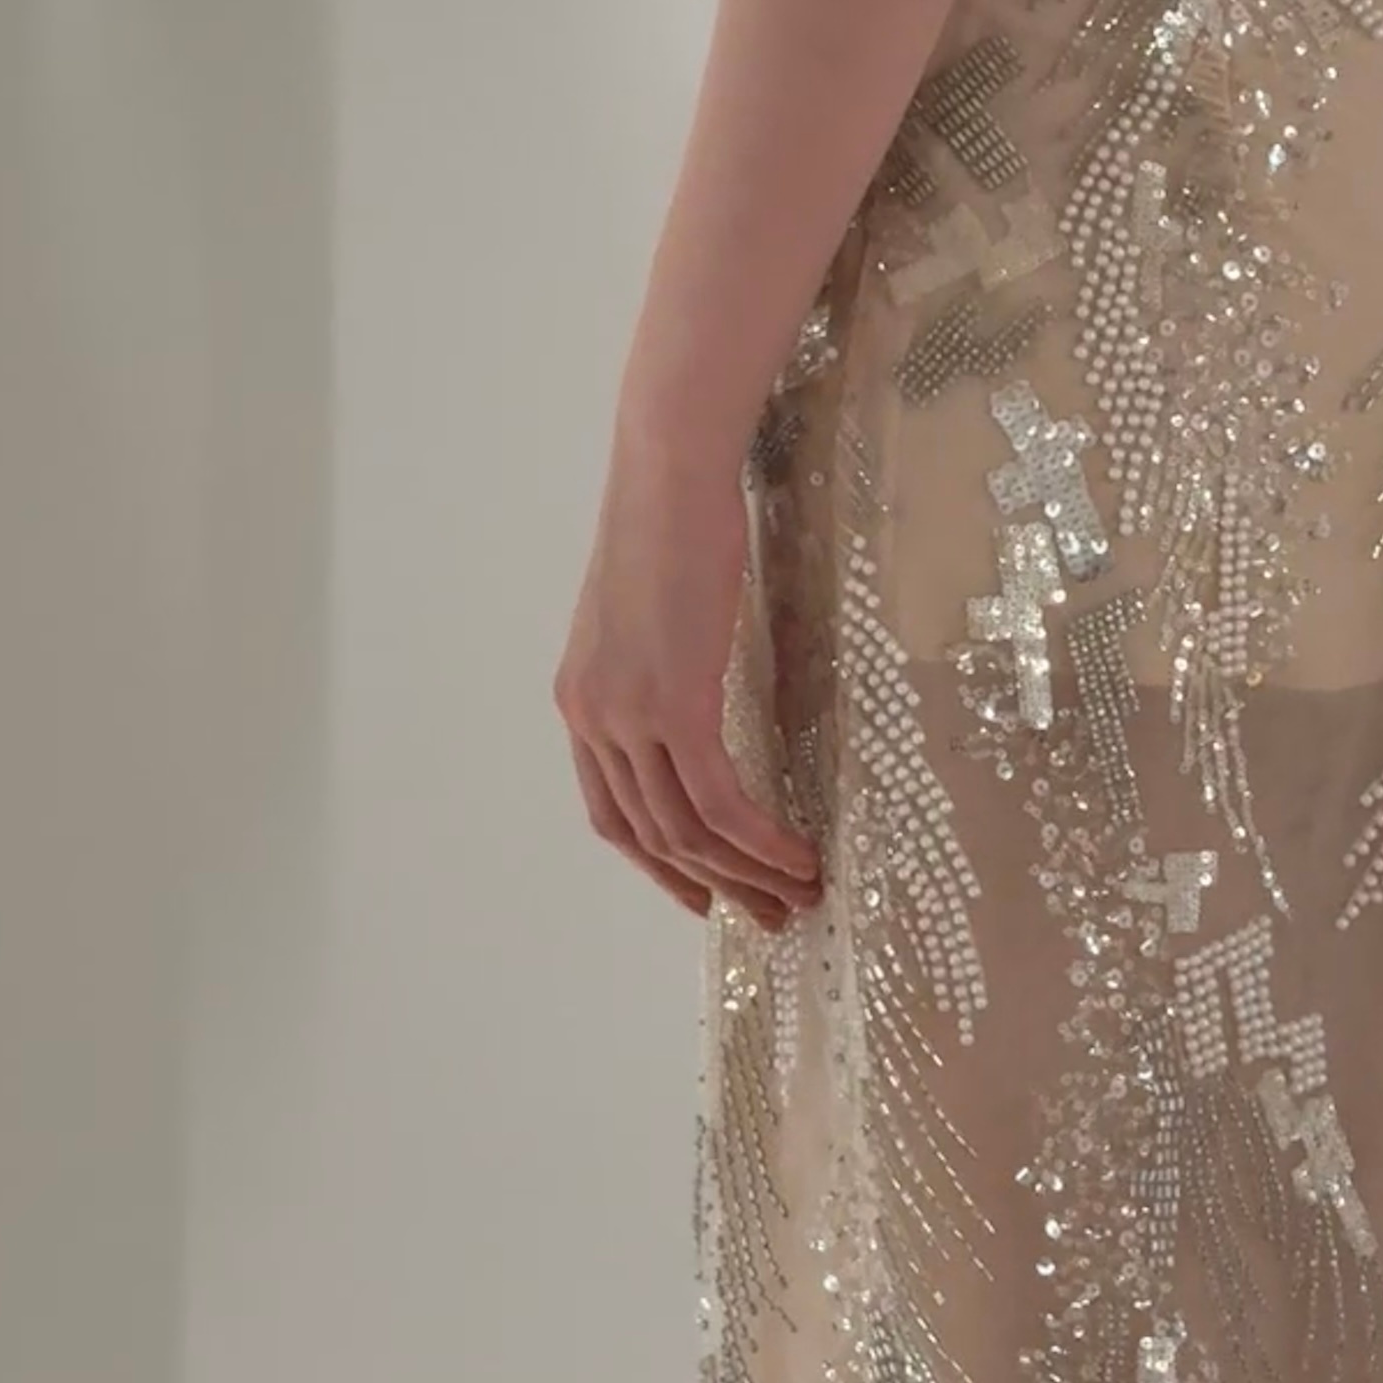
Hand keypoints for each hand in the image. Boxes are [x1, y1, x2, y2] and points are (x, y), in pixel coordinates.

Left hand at [553, 430, 822, 928]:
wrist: (669, 469)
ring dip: (749, 872)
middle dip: (713, 884)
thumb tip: (695, 704)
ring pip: (688, 828)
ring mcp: (628, 713)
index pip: (613, 814)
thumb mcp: (649, 611)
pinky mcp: (674, 702)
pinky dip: (760, 839)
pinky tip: (798, 852)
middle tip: (769, 913)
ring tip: (801, 890)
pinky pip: (719, 800)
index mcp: (581, 701)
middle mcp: (592, 718)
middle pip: (651, 835)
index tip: (708, 892)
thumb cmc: (670, 520)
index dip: (661, 866)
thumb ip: (656, 668)